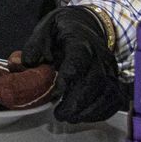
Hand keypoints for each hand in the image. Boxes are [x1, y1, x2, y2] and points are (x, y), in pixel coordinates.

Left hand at [16, 6, 124, 122]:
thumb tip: (26, 64)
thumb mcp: (45, 29)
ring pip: (107, 92)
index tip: (57, 90)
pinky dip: (101, 112)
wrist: (87, 24)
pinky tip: (84, 116)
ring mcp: (109, 68)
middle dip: (78, 101)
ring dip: (89, 110)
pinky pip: (114, 99)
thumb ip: (34, 46)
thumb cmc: (64, 30)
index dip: (70, 75)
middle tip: (61, 114)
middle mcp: (99, 54)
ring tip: (70, 117)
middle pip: (95, 80)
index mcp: (80, 39)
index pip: (79, 57)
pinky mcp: (114, 79)